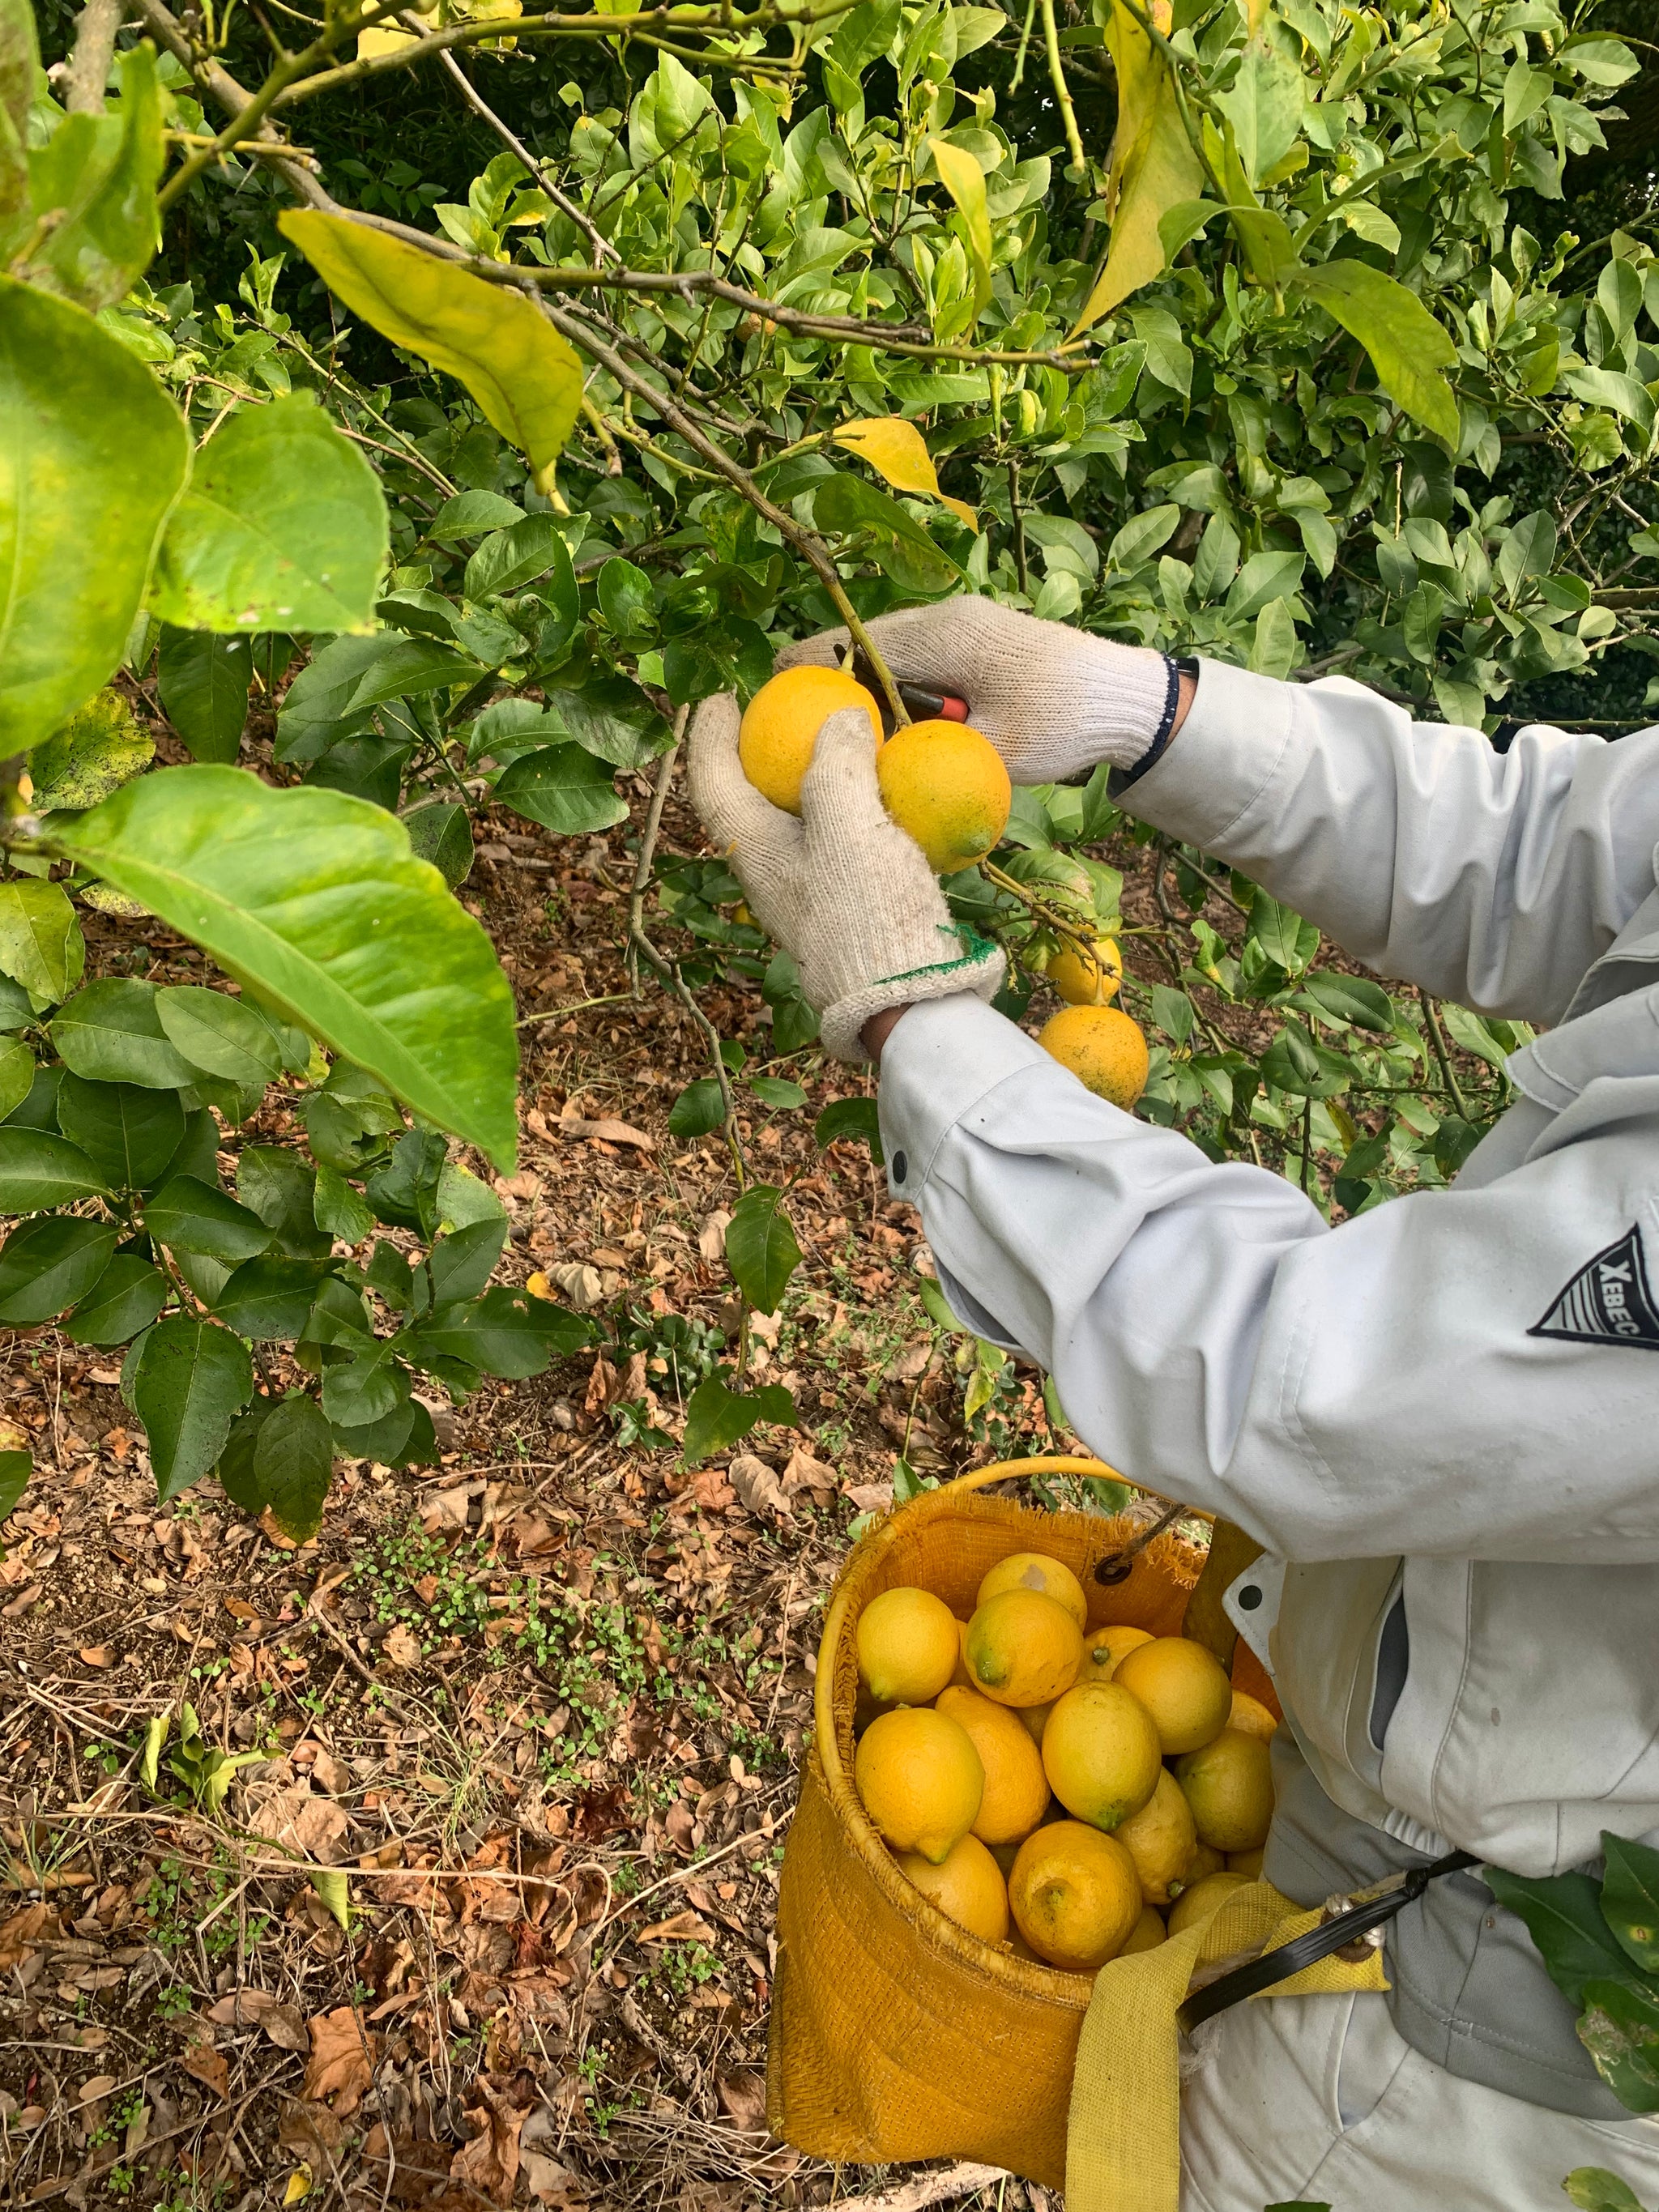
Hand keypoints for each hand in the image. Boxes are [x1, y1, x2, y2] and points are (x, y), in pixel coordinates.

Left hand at [686, 693, 1004, 1060]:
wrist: (909, 999)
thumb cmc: (868, 912)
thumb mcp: (850, 825)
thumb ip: (838, 767)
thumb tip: (840, 720)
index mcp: (755, 853)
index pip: (713, 784)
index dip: (709, 737)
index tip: (718, 697)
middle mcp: (772, 878)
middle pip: (748, 805)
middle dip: (754, 758)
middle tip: (774, 717)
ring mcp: (808, 898)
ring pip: (794, 828)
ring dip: (806, 787)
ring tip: (831, 749)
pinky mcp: (847, 912)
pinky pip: (836, 849)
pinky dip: (848, 816)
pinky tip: (881, 801)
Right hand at [776, 597, 1180, 783]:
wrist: (1132, 698)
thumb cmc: (1066, 723)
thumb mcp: (991, 752)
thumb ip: (926, 759)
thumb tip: (867, 780)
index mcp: (944, 635)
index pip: (853, 644)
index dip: (806, 670)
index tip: (770, 698)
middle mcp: (948, 618)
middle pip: (864, 644)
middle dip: (830, 682)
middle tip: (794, 726)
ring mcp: (964, 626)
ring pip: (891, 652)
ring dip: (867, 688)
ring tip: (837, 732)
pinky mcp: (978, 642)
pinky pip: (919, 661)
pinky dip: (898, 689)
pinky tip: (891, 727)